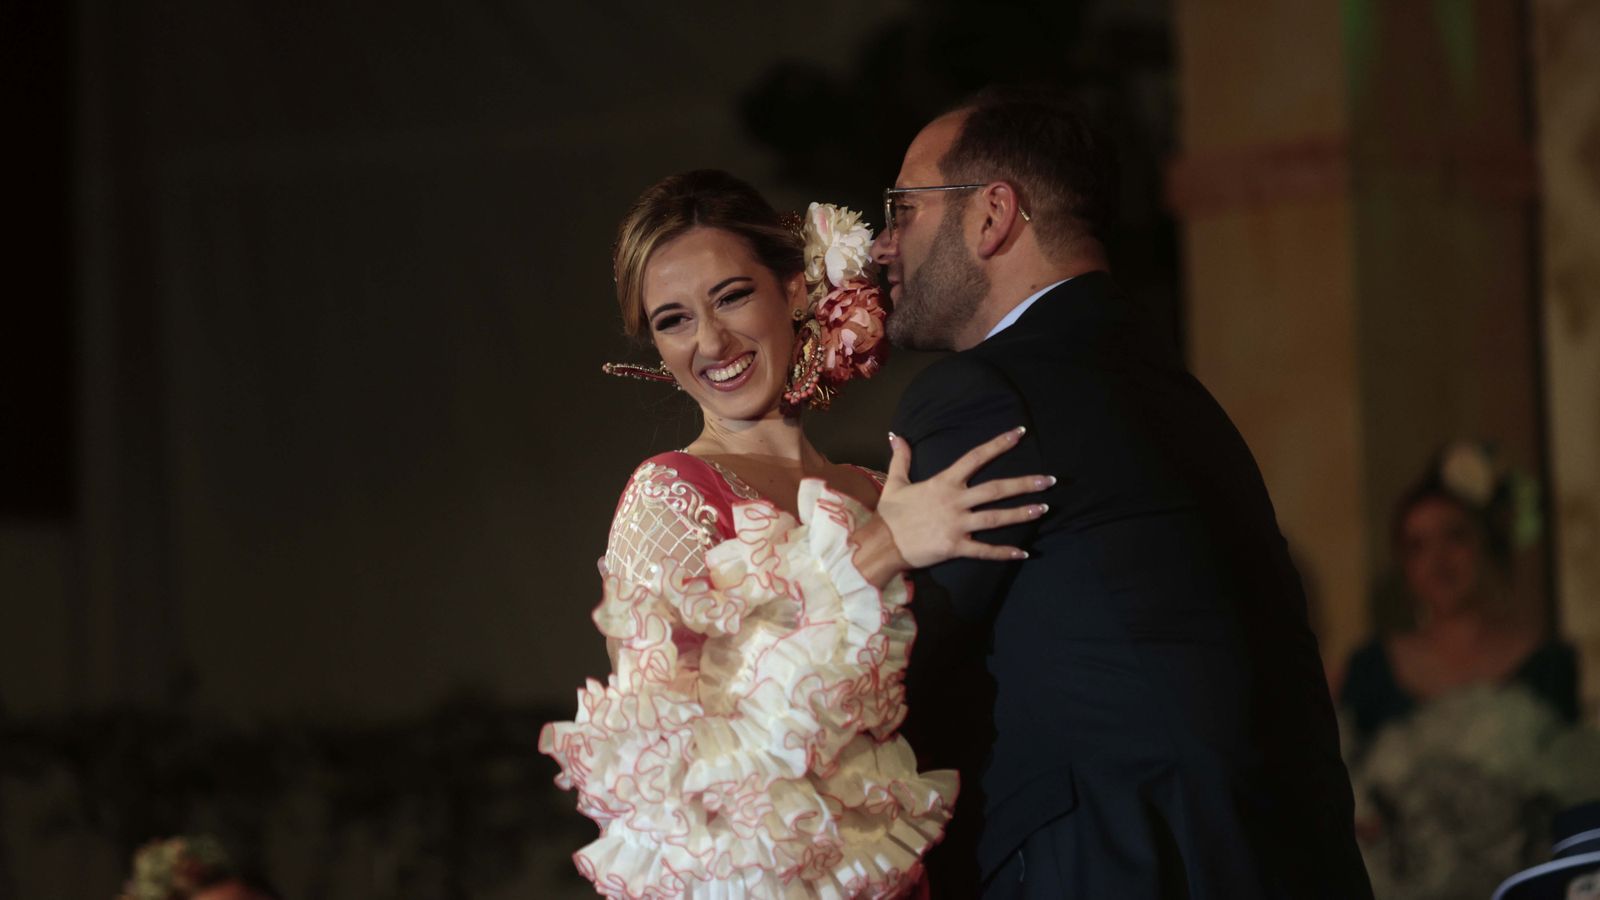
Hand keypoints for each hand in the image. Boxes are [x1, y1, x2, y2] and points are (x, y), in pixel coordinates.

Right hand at [876, 427, 1052, 568]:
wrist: (882, 543)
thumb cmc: (890, 513)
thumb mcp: (895, 482)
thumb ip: (901, 458)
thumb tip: (897, 435)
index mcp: (944, 482)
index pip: (975, 457)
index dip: (998, 444)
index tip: (1019, 433)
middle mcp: (955, 501)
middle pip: (996, 489)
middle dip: (1025, 484)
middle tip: (1049, 480)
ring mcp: (957, 524)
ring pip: (996, 517)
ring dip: (1022, 513)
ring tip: (1044, 508)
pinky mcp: (956, 546)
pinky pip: (985, 550)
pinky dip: (1004, 552)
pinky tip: (1023, 552)